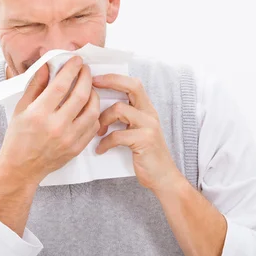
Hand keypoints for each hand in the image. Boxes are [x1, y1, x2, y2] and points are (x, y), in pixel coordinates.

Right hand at [0, 56, 100, 186]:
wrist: (21, 168)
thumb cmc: (18, 137)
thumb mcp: (21, 108)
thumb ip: (35, 86)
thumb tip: (47, 66)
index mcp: (39, 114)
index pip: (61, 85)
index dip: (71, 69)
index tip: (76, 60)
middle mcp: (56, 126)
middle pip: (81, 95)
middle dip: (86, 77)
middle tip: (85, 69)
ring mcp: (69, 139)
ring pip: (92, 111)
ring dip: (94, 94)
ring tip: (89, 87)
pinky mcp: (77, 148)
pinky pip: (93, 126)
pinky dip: (94, 113)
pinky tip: (89, 106)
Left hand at [92, 74, 183, 191]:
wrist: (163, 178)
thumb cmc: (146, 155)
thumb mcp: (137, 131)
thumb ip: (125, 119)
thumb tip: (99, 109)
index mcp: (147, 110)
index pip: (133, 84)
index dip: (114, 78)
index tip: (95, 78)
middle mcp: (150, 114)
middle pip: (132, 87)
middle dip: (110, 82)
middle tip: (92, 86)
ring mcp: (149, 126)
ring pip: (119, 109)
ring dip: (102, 119)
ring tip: (97, 132)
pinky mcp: (144, 140)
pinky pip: (117, 135)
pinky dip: (105, 142)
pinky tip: (100, 149)